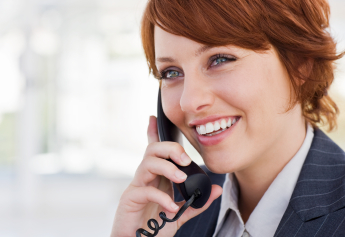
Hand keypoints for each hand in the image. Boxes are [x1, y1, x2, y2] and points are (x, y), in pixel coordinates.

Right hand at [110, 116, 222, 236]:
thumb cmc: (154, 228)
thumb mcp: (179, 214)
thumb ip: (195, 203)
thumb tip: (215, 189)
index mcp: (156, 178)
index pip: (154, 151)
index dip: (152, 132)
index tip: (154, 118)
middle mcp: (145, 178)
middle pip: (152, 150)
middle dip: (170, 148)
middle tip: (185, 159)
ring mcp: (136, 187)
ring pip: (147, 163)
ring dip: (166, 168)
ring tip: (180, 179)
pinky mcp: (129, 200)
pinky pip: (145, 190)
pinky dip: (161, 197)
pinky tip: (171, 207)